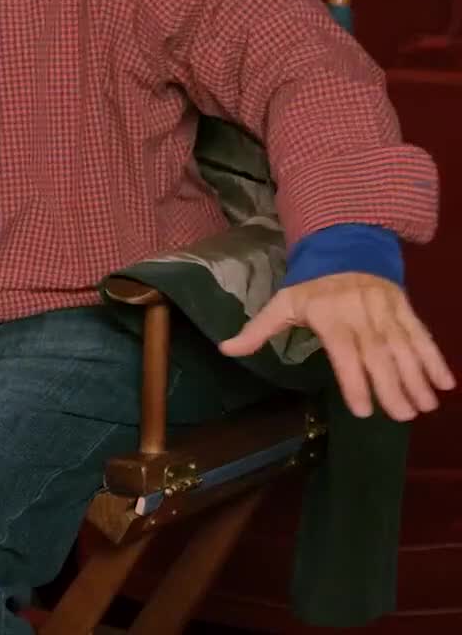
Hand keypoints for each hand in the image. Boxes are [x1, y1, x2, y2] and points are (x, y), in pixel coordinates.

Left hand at [220, 272, 454, 420]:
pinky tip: (446, 383)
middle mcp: (360, 316)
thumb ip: (258, 329)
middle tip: (403, 417)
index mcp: (329, 318)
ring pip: (404, 348)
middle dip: (393, 387)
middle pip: (379, 355)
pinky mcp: (405, 309)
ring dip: (418, 378)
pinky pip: (422, 336)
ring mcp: (386, 312)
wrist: (345, 247)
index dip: (354, 382)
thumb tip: (225, 349)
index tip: (364, 411)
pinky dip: (435, 358)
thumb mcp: (282, 303)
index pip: (344, 354)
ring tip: (426, 407)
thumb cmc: (311, 284)